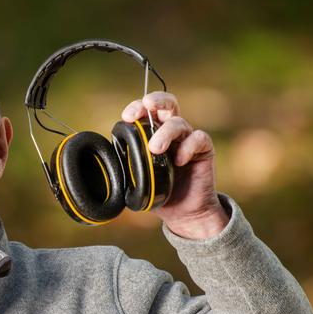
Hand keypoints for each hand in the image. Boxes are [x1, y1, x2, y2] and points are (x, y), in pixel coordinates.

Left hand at [121, 92, 229, 239]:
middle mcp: (171, 133)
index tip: (127, 116)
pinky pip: (198, 138)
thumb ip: (127, 165)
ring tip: (155, 149)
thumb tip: (108, 162)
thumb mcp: (137, 179)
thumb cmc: (159, 193)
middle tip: (147, 106)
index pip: (147, 112)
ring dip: (165, 133)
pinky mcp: (204, 150)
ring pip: (179, 123)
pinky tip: (178, 161)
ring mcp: (187, 140)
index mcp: (153, 134)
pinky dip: (187, 147)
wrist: (183, 212)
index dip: (138, 108)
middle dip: (156, 101)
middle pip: (167, 104)